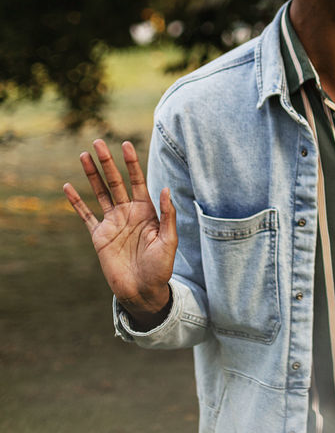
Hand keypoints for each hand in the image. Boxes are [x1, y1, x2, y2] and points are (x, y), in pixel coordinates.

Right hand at [63, 139, 176, 322]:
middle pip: (115, 182)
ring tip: (83, 155)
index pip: (138, 181)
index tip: (126, 144)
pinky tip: (68, 187)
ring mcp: (112, 223)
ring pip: (99, 193)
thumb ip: (167, 215)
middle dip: (108, 162)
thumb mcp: (169, 240)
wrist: (143, 291)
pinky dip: (76, 202)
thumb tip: (165, 188)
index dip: (132, 163)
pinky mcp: (98, 236)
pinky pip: (85, 215)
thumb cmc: (161, 267)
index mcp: (147, 211)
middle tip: (98, 141)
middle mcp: (128, 213)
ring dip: (91, 175)